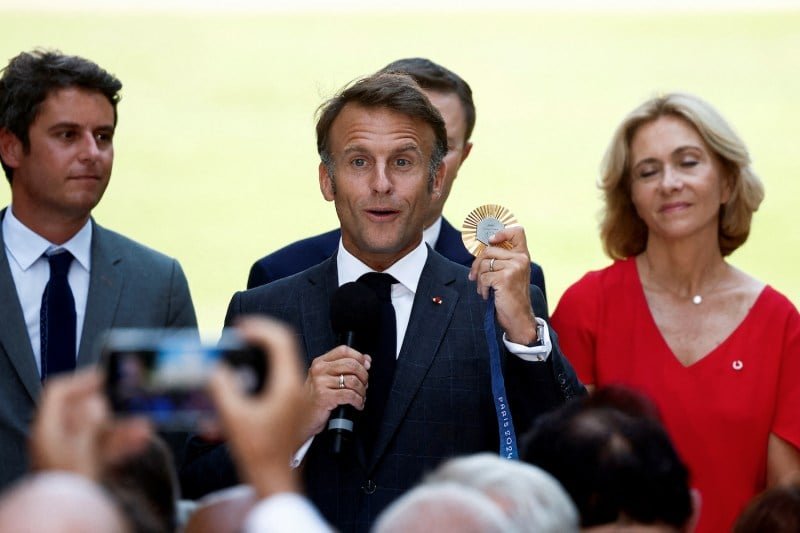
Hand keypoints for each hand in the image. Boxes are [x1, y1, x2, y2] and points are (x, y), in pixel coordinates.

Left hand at [29, 369, 151, 479]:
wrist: (71, 523)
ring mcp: (70, 454)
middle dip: (111, 405)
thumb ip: (89, 423)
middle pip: (82, 409)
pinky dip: (123, 442)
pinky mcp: (85, 467)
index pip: (58, 392)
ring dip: (123, 425)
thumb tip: (96, 400)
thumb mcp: (80, 452)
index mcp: (46, 431)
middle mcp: (56, 440)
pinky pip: (105, 447)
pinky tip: (141, 438)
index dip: (83, 379)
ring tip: (144, 424)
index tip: (107, 376)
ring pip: (99, 429)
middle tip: (130, 399)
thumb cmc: (70, 489)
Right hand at [208, 317, 312, 496]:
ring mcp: (298, 396)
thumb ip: (222, 387)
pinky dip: (268, 366)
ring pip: (286, 360)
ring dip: (266, 350)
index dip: (260, 328)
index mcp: (288, 386)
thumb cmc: (257, 453)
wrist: (274, 478)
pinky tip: (249, 373)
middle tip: (241, 334)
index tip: (241, 328)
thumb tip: (213, 367)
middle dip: (262, 336)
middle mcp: (298, 388)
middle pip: (286, 346)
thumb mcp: (234, 417)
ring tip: (244, 348)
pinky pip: (284, 375)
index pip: (281, 341)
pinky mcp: (294, 405)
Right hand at [302, 344, 370, 439]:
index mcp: (320, 362)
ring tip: (360, 397)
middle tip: (364, 385)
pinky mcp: (324, 397)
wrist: (302, 419)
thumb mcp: (328, 379)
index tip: (366, 365)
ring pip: (353, 381)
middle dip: (364, 376)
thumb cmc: (316, 400)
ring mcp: (320, 383)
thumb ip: (345, 367)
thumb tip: (366, 360)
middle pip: (351, 364)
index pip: (343, 350)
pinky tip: (357, 404)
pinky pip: (350, 395)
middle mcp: (319, 370)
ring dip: (362, 391)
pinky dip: (358, 401)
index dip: (359, 357)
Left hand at [468, 226, 537, 344]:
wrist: (518, 317)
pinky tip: (488, 295)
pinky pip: (484, 277)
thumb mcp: (510, 273)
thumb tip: (479, 249)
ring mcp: (514, 267)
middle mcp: (520, 258)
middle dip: (476, 264)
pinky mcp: (505, 278)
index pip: (517, 231)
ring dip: (479, 279)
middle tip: (474, 277)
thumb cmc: (511, 296)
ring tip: (484, 289)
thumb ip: (501, 259)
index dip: (501, 232)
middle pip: (488, 249)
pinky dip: (482, 288)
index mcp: (522, 255)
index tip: (490, 240)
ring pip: (484, 264)